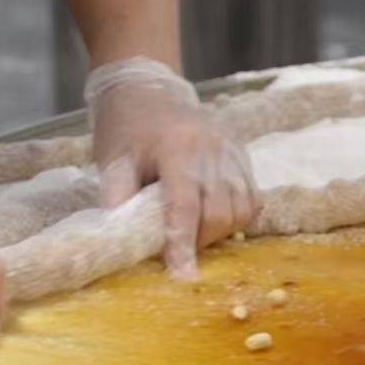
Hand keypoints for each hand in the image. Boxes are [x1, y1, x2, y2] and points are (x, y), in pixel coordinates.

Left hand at [86, 58, 257, 278]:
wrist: (148, 90)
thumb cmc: (125, 128)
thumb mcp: (112, 160)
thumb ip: (117, 199)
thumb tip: (123, 241)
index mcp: (177, 147)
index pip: (185, 204)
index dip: (183, 242)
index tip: (182, 274)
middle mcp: (212, 147)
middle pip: (219, 210)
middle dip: (201, 240)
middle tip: (178, 250)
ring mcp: (231, 148)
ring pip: (242, 206)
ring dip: (221, 230)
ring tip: (196, 233)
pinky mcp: (241, 152)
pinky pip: (252, 195)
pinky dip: (238, 215)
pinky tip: (215, 218)